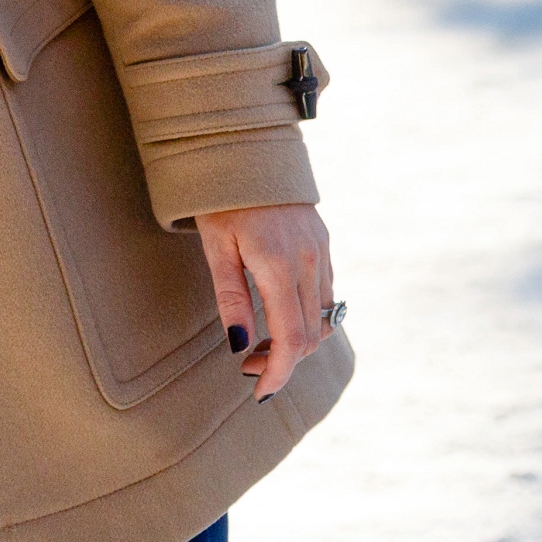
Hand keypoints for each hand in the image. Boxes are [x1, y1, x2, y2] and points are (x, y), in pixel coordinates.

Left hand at [194, 202, 336, 400]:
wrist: (248, 149)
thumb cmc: (221, 199)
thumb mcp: (216, 247)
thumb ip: (231, 298)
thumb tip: (240, 346)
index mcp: (278, 265)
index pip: (291, 339)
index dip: (279, 373)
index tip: (260, 392)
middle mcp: (308, 262)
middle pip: (310, 336)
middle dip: (282, 361)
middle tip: (248, 365)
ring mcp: (321, 252)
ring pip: (322, 319)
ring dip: (297, 342)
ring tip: (261, 344)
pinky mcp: (324, 245)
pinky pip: (326, 295)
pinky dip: (308, 317)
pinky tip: (279, 316)